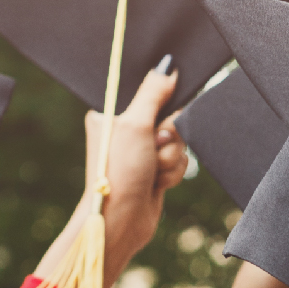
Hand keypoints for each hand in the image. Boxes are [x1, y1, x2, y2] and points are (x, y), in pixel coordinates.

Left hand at [93, 67, 188, 275]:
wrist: (121, 220)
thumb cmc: (119, 172)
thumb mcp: (135, 125)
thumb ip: (153, 94)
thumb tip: (168, 66)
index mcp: (111, 115)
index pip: (147, 95)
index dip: (160, 106)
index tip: (160, 118)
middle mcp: (125, 132)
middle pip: (168, 118)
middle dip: (167, 138)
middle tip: (152, 148)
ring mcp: (141, 152)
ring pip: (177, 141)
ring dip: (170, 158)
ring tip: (152, 171)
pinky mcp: (153, 170)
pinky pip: (178, 161)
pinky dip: (172, 173)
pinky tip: (156, 184)